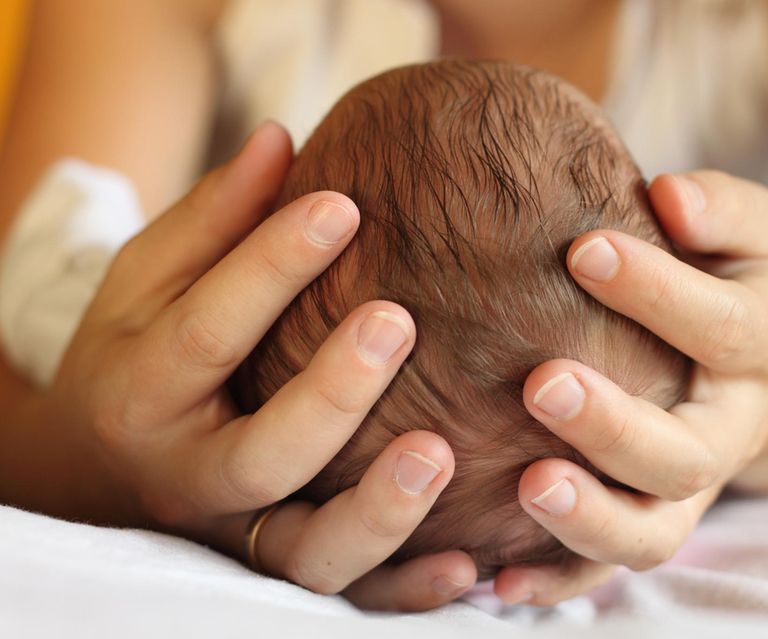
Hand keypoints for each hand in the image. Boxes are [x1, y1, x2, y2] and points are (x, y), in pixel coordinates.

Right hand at [42, 122, 476, 609]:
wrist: (102, 465)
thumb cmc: (141, 353)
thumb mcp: (148, 284)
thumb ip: (212, 221)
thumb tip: (278, 136)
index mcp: (148, 390)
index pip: (209, 329)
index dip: (271, 265)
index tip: (345, 204)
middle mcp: (191, 476)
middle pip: (261, 452)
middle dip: (330, 391)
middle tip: (396, 319)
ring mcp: (240, 536)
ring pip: (307, 550)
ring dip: (379, 512)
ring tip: (441, 452)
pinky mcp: (280, 571)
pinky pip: (344, 597)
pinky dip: (405, 592)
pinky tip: (468, 565)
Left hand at [495, 171, 767, 604]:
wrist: (749, 361)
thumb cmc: (731, 276)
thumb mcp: (749, 231)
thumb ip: (720, 209)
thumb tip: (669, 194)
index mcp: (761, 350)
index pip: (723, 329)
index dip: (658, 294)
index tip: (583, 251)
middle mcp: (728, 431)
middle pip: (685, 456)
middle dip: (614, 427)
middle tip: (541, 385)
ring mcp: (685, 490)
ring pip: (651, 533)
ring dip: (588, 519)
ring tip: (528, 486)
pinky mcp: (644, 520)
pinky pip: (604, 570)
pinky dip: (557, 581)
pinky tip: (498, 578)